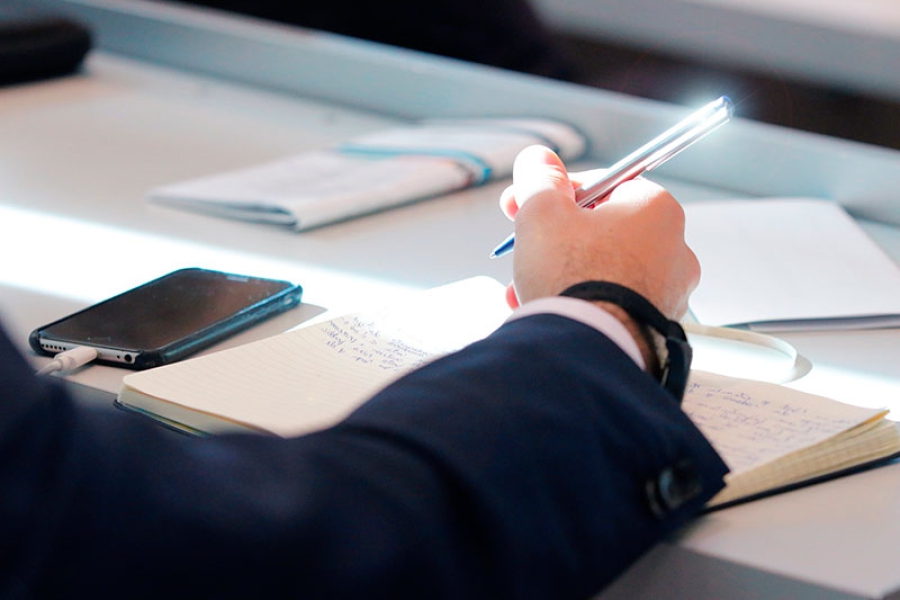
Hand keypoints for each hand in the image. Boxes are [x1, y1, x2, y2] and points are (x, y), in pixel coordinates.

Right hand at [499, 145, 699, 320]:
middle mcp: (675, 249)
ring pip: (604, 272)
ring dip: (562, 274)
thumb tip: (538, 160)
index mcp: (656, 209)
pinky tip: (546, 313)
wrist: (591, 350)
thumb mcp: (543, 212)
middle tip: (523, 245)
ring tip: (524, 288)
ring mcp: (669, 294)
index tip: (525, 203)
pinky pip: (612, 307)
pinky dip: (581, 305)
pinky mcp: (656, 329)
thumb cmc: (573, 275)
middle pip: (603, 231)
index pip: (603, 185)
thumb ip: (540, 180)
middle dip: (556, 238)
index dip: (556, 192)